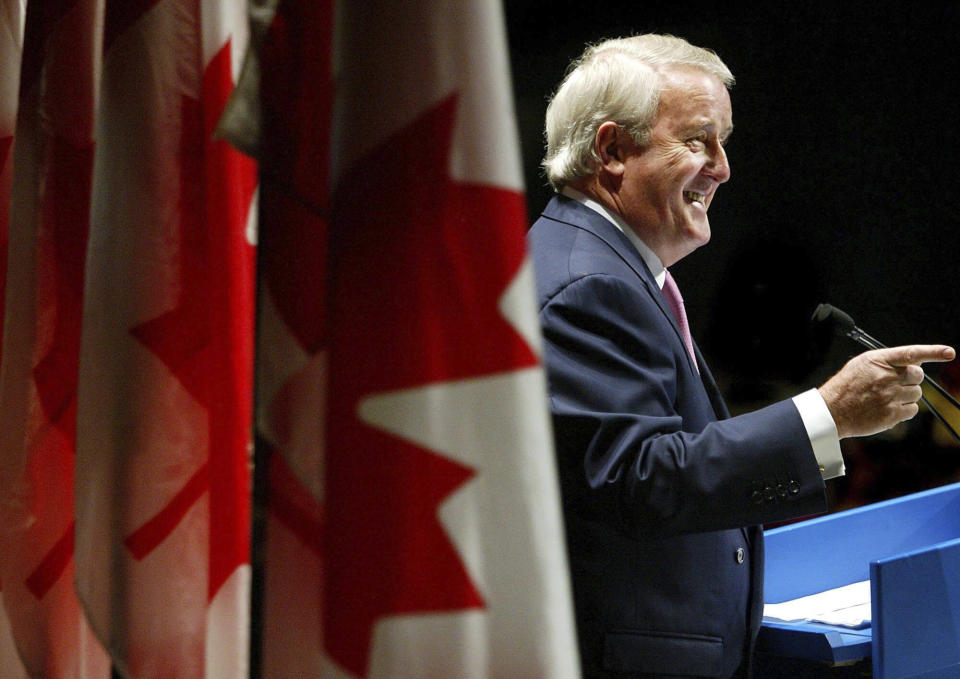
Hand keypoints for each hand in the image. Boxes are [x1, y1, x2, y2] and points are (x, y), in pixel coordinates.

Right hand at [818, 345, 955, 438]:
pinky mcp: (891, 414)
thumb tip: (914, 363)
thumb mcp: (862, 364)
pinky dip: (905, 410)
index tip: (949, 353)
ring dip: (907, 395)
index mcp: (878, 361)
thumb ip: (887, 361)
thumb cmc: (847, 386)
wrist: (832, 410)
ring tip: (887, 397)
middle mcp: (885, 377)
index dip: (933, 352)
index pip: (911, 353)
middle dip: (911, 379)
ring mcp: (889, 397)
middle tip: (896, 383)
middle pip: (917, 376)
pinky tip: (889, 408)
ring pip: (916, 394)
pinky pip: (912, 410)